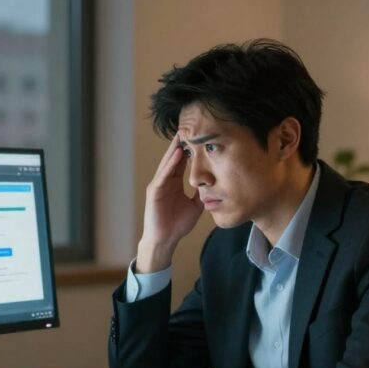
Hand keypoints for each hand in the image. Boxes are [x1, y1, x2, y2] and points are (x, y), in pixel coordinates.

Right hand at [137, 134, 203, 272]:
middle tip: (190, 127)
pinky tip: (178, 153)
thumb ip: (201, 194)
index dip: (190, 149)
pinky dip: (171, 163)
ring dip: (175, 148)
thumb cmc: (177, 225)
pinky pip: (164, 174)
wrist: (165, 240)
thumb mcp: (195, 206)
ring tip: (183, 134)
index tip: (199, 137)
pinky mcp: (154, 191)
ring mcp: (159, 184)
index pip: (182, 162)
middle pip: (174, 158)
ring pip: (169, 163)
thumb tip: (213, 185)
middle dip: (181, 143)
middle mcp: (165, 180)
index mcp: (174, 183)